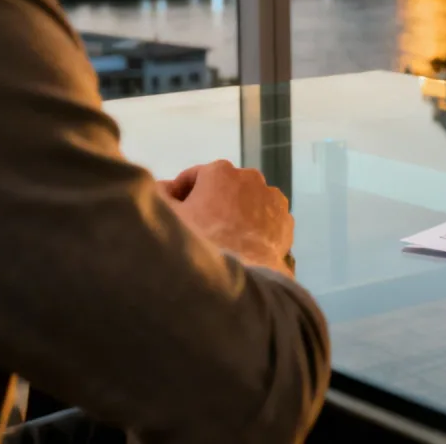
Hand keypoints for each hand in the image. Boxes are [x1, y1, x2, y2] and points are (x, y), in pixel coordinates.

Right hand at [163, 160, 294, 275]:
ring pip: (246, 203)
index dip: (180, 195)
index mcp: (219, 171)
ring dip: (235, 214)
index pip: (193, 178)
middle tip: (198, 229)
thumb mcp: (169, 216)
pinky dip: (255, 228)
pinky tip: (243, 247)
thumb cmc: (200, 242)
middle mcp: (250, 177)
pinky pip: (265, 220)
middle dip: (210, 203)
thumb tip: (163, 187)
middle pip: (222, 189)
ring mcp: (271, 198)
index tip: (175, 212)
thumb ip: (160, 194)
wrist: (240, 274)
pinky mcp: (286, 220)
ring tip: (223, 240)